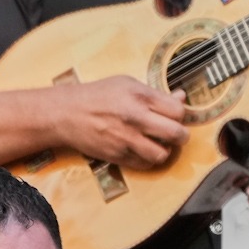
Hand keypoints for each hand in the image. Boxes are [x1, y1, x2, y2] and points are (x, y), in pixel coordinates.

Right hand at [54, 76, 187, 169]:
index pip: (178, 111)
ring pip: (163, 154)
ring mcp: (127, 139)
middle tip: (176, 134)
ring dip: (165, 150)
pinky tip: (143, 150)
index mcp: (141, 96)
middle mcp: (136, 118)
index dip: (180, 115)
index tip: (175, 116)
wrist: (67, 114)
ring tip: (159, 143)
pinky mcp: (118, 156)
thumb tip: (181, 98)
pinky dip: (148, 159)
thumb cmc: (97, 96)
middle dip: (181, 135)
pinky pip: (145, 164)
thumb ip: (155, 93)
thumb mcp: (127, 84)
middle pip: (176, 134)